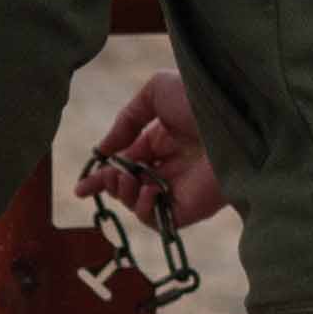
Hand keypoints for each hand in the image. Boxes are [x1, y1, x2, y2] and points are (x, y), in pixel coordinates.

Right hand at [76, 69, 227, 228]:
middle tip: (108, 175)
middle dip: (109, 183)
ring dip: (123, 193)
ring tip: (126, 177)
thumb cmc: (198, 98)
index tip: (81, 188)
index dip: (101, 176)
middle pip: (128, 187)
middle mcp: (171, 167)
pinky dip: (143, 208)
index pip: (126, 164)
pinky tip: (148, 188)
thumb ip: (125, 120)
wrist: (231, 117)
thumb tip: (104, 150)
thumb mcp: (155, 93)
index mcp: (164, 141)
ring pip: (137, 205)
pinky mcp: (189, 208)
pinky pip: (156, 219)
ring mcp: (180, 189)